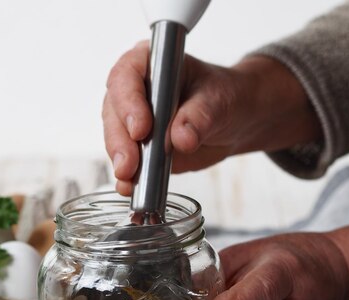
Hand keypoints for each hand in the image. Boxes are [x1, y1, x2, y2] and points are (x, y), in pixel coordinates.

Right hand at [102, 42, 321, 194]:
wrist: (234, 121)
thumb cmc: (226, 98)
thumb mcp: (220, 101)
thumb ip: (200, 116)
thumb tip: (181, 138)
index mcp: (151, 63)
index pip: (127, 76)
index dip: (129, 103)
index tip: (141, 130)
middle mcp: (135, 89)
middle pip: (114, 111)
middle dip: (120, 141)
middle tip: (130, 165)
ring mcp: (132, 119)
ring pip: (115, 138)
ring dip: (121, 161)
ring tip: (129, 180)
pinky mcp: (138, 147)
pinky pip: (127, 161)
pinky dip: (128, 177)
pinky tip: (130, 188)